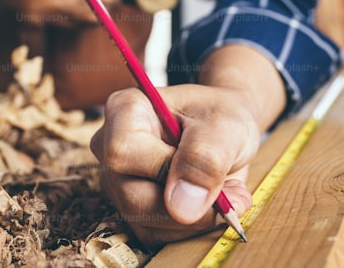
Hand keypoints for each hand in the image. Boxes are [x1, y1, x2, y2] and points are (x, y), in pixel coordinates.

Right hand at [91, 84, 257, 244]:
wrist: (226, 129)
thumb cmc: (221, 117)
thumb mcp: (224, 127)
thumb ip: (205, 159)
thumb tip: (182, 209)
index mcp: (125, 110)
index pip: (122, 152)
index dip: (164, 171)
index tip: (208, 173)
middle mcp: (110, 146)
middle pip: (132, 196)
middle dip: (189, 205)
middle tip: (232, 192)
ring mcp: (118, 180)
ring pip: (144, 222)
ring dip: (196, 219)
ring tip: (228, 193)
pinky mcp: (132, 207)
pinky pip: (156, 234)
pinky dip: (192, 227)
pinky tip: (213, 204)